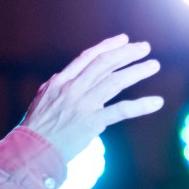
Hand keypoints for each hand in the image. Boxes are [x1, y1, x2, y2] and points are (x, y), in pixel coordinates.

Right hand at [20, 34, 163, 162]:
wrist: (32, 149)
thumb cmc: (36, 127)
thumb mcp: (42, 99)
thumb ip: (55, 85)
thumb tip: (62, 74)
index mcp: (60, 82)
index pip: (87, 58)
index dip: (107, 46)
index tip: (123, 39)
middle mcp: (72, 89)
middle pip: (104, 64)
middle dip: (126, 53)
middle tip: (144, 47)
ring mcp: (82, 104)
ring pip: (115, 81)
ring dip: (136, 72)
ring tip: (154, 65)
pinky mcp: (92, 122)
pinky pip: (121, 111)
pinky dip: (140, 106)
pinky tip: (156, 102)